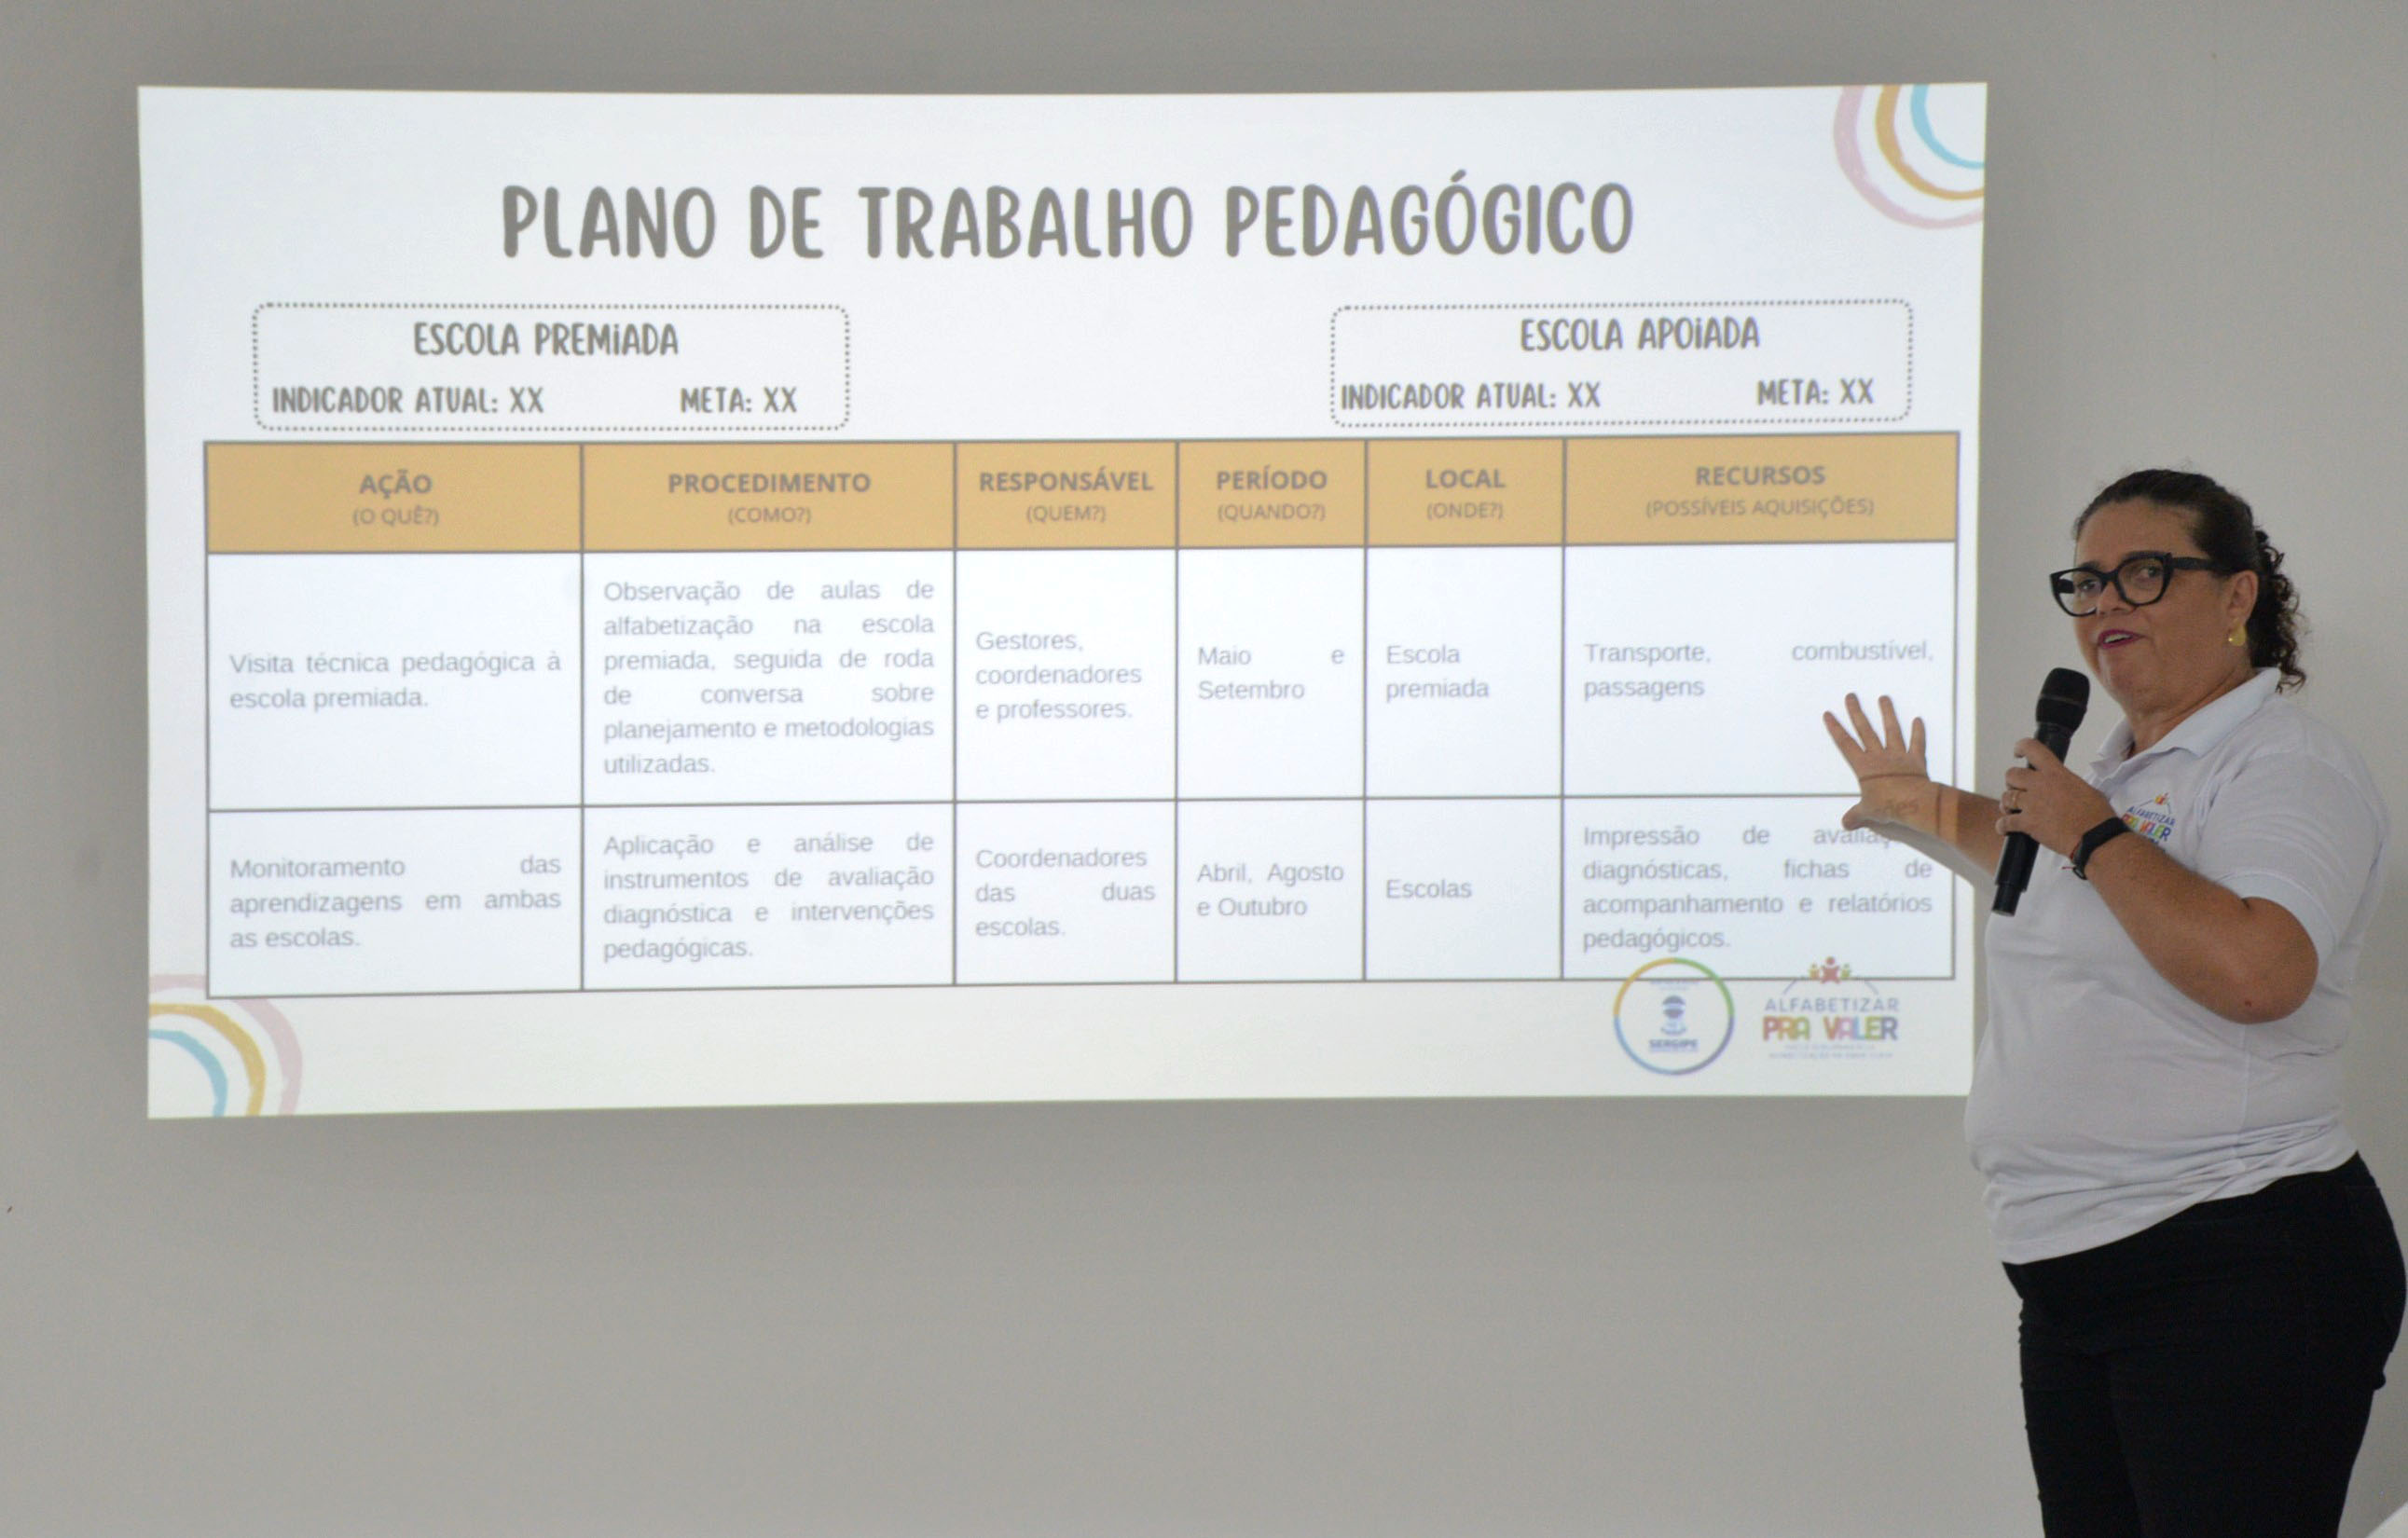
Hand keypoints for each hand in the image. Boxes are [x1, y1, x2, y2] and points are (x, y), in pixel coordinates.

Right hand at [1822, 694, 1938, 834]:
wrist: (1914, 803)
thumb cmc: (1888, 806)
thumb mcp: (1867, 812)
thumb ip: (1856, 815)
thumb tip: (1845, 824)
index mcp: (1864, 767)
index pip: (1846, 744)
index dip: (1836, 729)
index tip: (1829, 714)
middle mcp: (1879, 757)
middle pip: (1865, 730)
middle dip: (1857, 712)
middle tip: (1851, 696)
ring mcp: (1898, 756)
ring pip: (1891, 731)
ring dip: (1887, 714)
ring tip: (1884, 697)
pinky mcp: (1916, 761)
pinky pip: (1917, 744)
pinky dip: (1918, 732)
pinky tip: (1918, 720)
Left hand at [1997, 738, 2115, 855]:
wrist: (2095, 837)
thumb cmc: (2096, 816)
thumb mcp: (2085, 788)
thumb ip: (2066, 783)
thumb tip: (2062, 788)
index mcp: (2056, 773)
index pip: (2033, 748)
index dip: (2021, 747)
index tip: (2018, 752)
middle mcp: (2040, 785)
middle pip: (2011, 774)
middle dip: (2012, 783)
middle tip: (2018, 791)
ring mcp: (2032, 803)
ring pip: (2006, 797)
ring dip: (2007, 804)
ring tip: (2012, 810)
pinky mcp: (2027, 823)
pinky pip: (2005, 822)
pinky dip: (2002, 826)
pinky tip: (2005, 828)